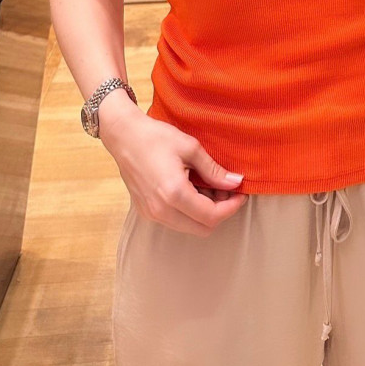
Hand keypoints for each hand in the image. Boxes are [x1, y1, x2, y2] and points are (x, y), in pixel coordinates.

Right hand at [102, 108, 247, 236]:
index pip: (211, 216)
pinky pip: (174, 221)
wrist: (124, 136)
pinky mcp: (145, 211)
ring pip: (189, 227)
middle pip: (202, 229)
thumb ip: (214, 170)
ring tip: (209, 187)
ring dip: (204, 213)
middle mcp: (161, 210)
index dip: (231, 207)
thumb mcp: (190, 148)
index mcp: (174, 194)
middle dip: (219, 212)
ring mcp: (151, 213)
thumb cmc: (156, 137)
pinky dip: (189, 212)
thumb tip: (236, 182)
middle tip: (226, 190)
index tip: (240, 194)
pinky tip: (192, 189)